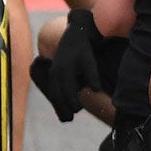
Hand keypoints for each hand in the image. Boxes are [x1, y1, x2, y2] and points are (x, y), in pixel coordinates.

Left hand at [37, 8, 103, 122]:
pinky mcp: (83, 52)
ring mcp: (70, 59)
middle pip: (59, 88)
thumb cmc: (75, 57)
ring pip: (69, 78)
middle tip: (71, 117)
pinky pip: (88, 66)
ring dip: (73, 94)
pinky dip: (91, 77)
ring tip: (79, 107)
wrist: (79, 30)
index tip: (65, 119)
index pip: (55, 92)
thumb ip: (68, 88)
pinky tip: (96, 88)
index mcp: (55, 72)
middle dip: (63, 103)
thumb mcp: (69, 72)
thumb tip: (72, 109)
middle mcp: (60, 66)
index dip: (59, 107)